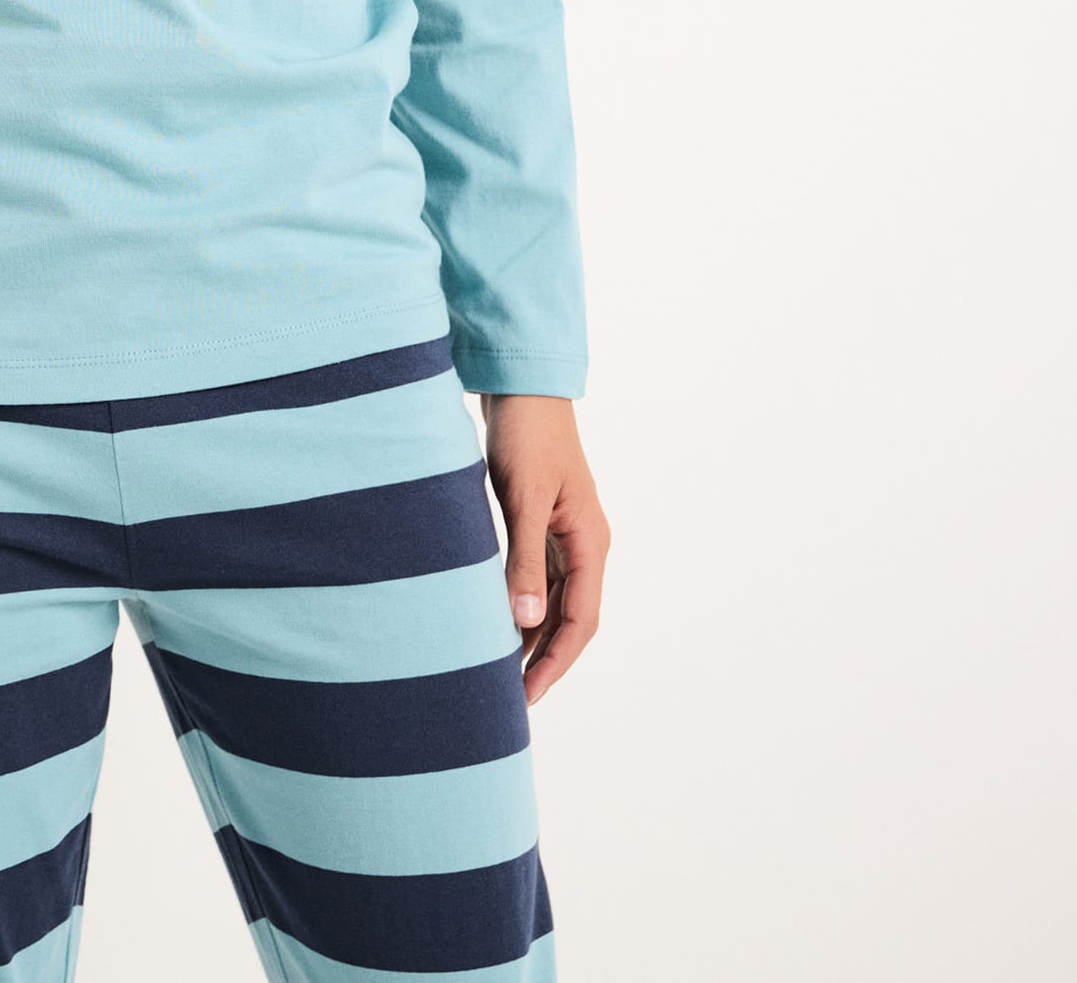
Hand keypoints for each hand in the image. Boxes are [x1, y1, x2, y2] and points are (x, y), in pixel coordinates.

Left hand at [479, 395, 608, 704]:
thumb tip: (525, 623)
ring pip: (552, 602)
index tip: (526, 696)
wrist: (521, 386)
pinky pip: (536, 579)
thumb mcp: (523, 498)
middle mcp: (583, 545)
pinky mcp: (541, 523)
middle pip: (569, 619)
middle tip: (507, 699)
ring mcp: (564, 535)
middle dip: (543, 660)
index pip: (580, 622)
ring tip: (497, 671)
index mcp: (590, 543)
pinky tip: (494, 623)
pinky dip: (520, 605)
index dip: (555, 663)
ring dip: (530, 636)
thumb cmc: (526, 435)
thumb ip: (523, 560)